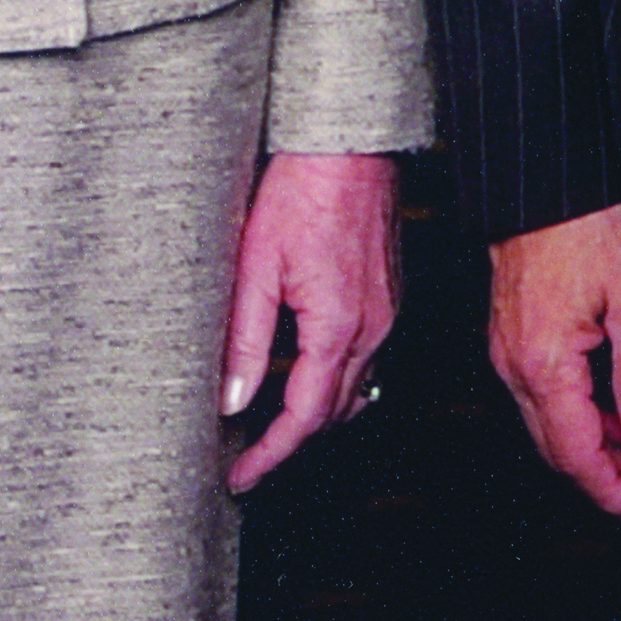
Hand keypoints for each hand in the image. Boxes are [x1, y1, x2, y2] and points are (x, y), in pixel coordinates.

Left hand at [221, 150, 401, 491]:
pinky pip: (364, 357)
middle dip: (291, 443)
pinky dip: (332, 379)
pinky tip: (301, 370)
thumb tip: (232, 400)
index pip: (304, 416)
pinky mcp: (388, 296)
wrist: (349, 143)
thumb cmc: (303, 189)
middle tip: (246, 459)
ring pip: (353, 388)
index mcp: (338, 326)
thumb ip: (246, 341)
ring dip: (314, 414)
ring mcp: (387, 312)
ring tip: (269, 424)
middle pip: (333, 412)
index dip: (270, 454)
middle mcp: (373, 326)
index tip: (241, 476)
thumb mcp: (255, 267)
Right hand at [488, 206, 620, 524]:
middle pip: (557, 450)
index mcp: (544, 366)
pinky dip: (576, 417)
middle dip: (602, 480)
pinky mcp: (511, 338)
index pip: (576, 454)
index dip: (611, 491)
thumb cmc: (585, 228)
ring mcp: (508, 353)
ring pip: (548, 426)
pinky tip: (610, 416)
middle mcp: (515, 367)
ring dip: (591, 450)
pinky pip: (541, 396)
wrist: (544, 182)